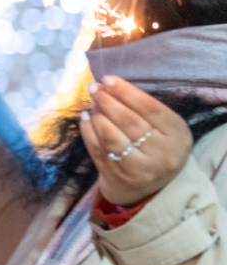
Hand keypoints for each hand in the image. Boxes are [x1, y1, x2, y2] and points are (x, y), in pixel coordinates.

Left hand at [79, 76, 191, 205]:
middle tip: (94, 88)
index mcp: (178, 135)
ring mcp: (139, 168)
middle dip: (107, 100)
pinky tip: (86, 117)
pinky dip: (88, 130)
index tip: (108, 79)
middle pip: (129, 121)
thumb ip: (143, 107)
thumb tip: (108, 84)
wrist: (147, 185)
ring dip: (97, 115)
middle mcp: (162, 154)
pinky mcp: (117, 175)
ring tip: (92, 103)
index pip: (150, 108)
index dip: (126, 91)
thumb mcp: (163, 126)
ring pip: (111, 136)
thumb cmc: (155, 145)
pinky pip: (97, 148)